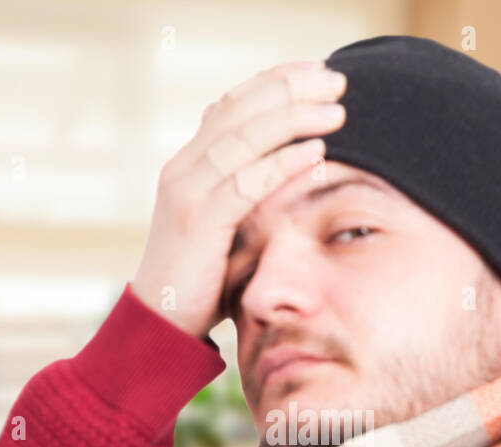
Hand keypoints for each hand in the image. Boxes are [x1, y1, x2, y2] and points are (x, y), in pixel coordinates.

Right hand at [130, 60, 346, 337]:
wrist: (162, 323)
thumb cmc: (204, 279)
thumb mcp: (228, 226)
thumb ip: (249, 191)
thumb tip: (297, 162)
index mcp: (189, 163)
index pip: (233, 104)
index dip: (275, 81)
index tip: (319, 69)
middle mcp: (183, 169)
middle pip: (240, 111)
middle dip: (290, 89)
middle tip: (337, 79)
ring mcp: (186, 192)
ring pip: (242, 139)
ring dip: (294, 119)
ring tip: (337, 110)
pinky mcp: (197, 222)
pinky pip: (245, 184)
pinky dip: (282, 164)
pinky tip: (316, 151)